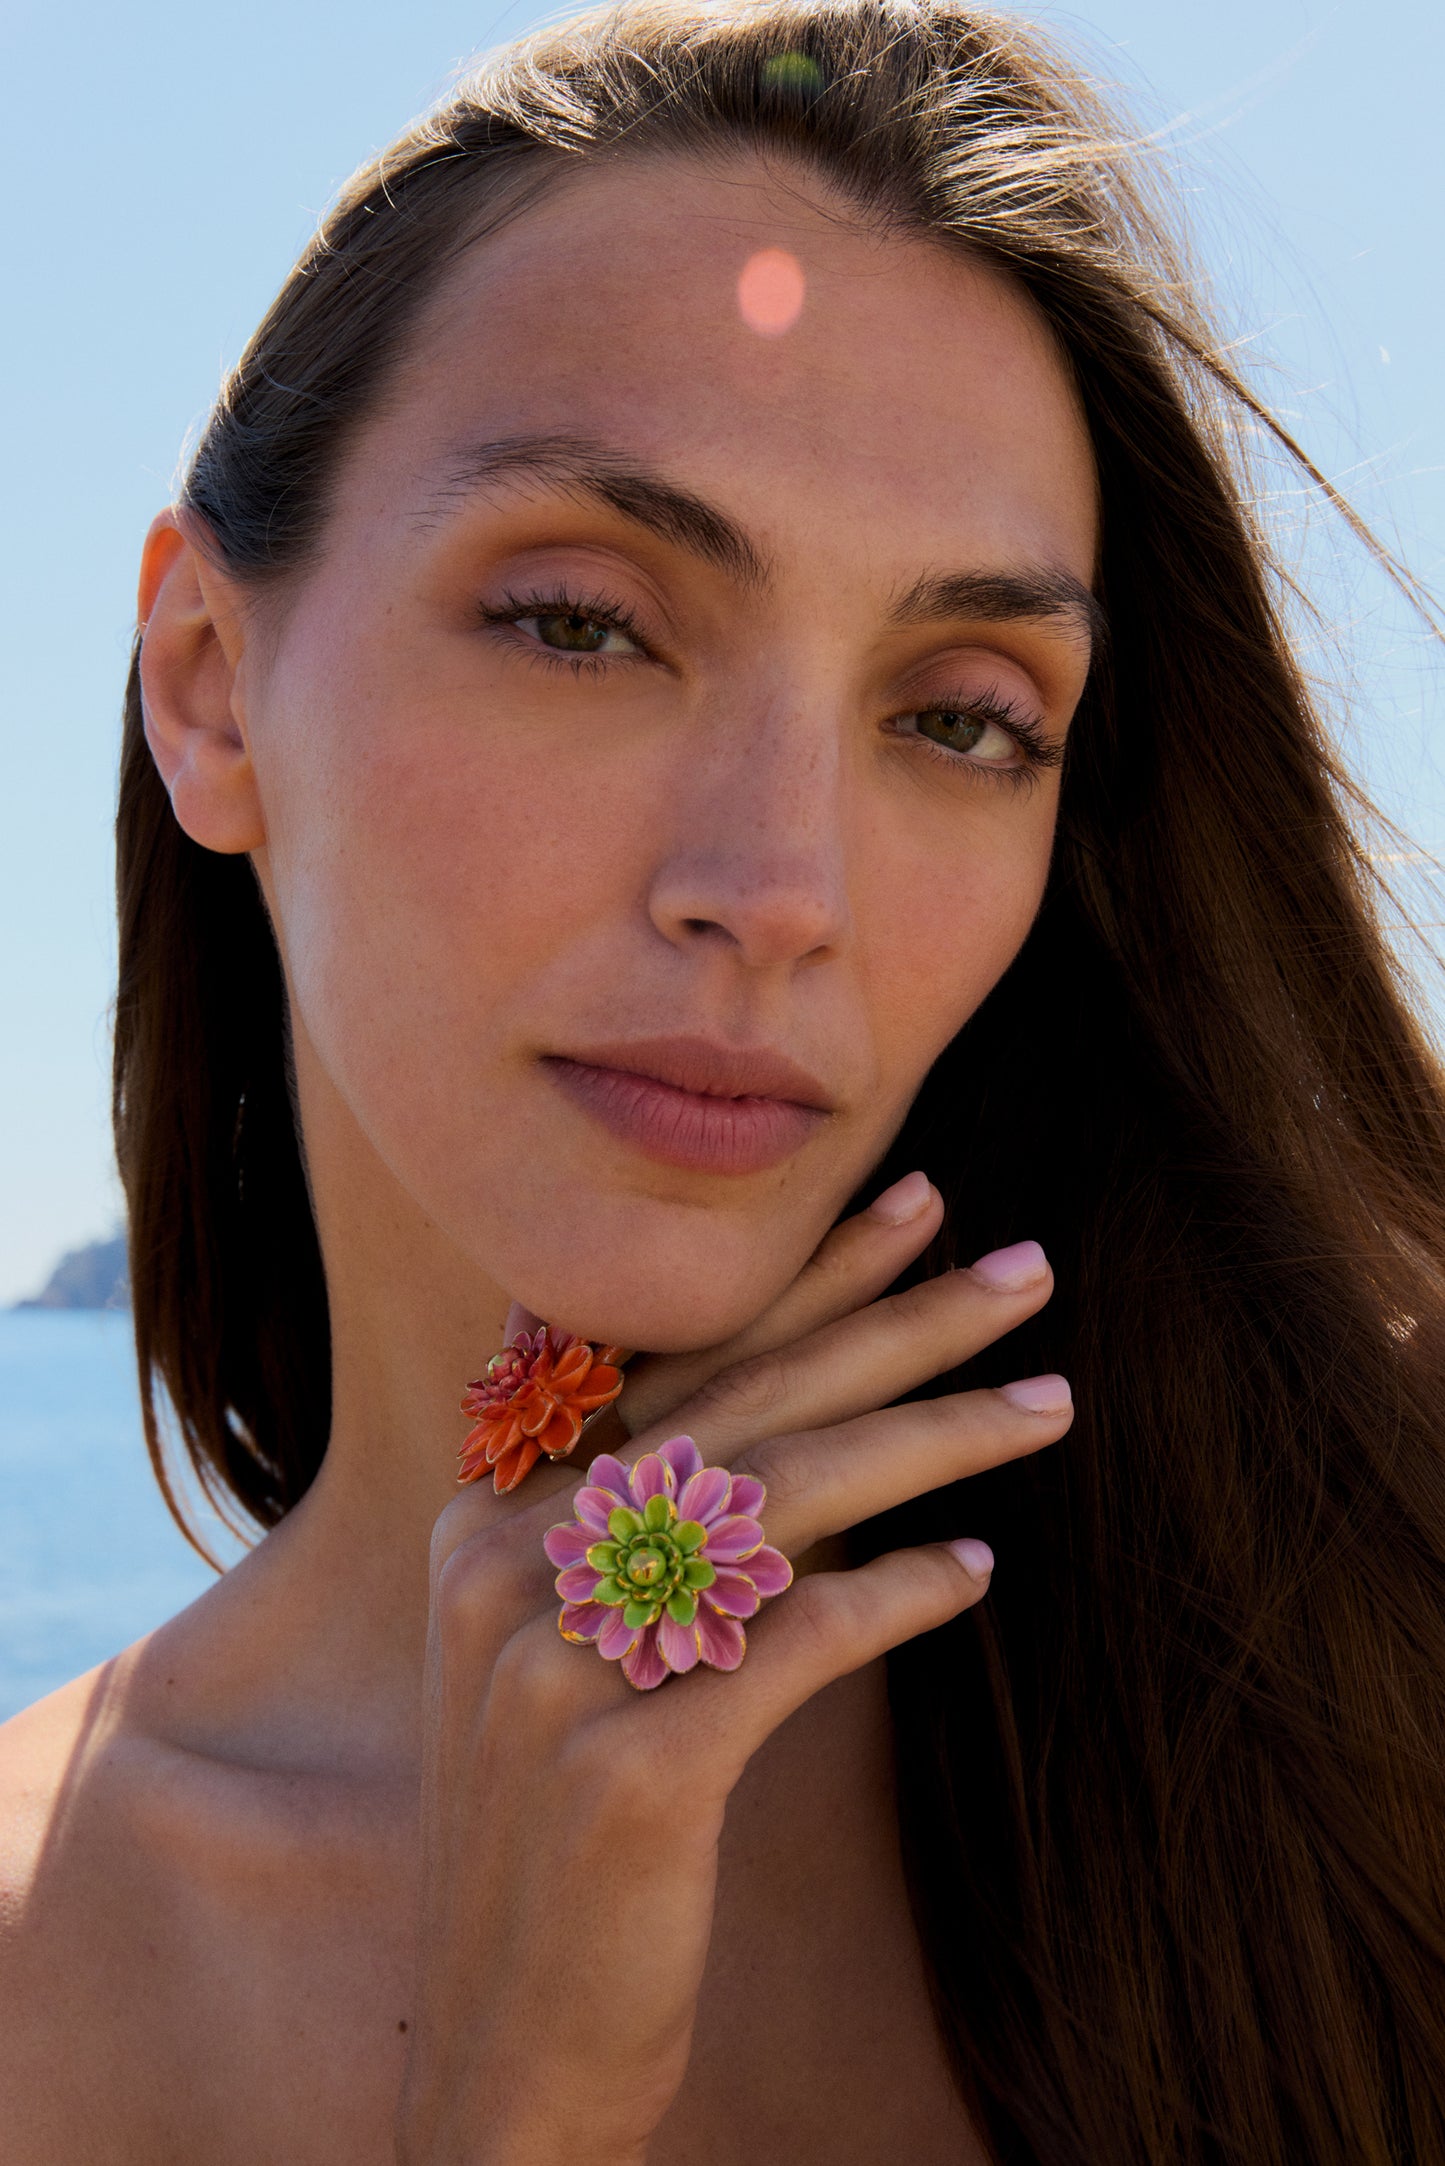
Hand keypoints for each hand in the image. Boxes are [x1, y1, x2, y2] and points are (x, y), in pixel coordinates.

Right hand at [396, 1194, 1070, 2165]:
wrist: (515, 2054)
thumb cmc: (565, 1842)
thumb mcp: (570, 1663)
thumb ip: (649, 1536)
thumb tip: (815, 1423)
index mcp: (486, 1525)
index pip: (677, 1365)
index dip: (805, 1282)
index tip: (916, 1208)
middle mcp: (508, 1569)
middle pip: (746, 1406)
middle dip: (900, 1322)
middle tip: (1029, 1268)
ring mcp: (559, 1664)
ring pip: (785, 1498)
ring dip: (936, 1437)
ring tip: (1049, 1405)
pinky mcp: (631, 1764)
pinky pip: (800, 1638)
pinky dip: (900, 1596)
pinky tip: (976, 1574)